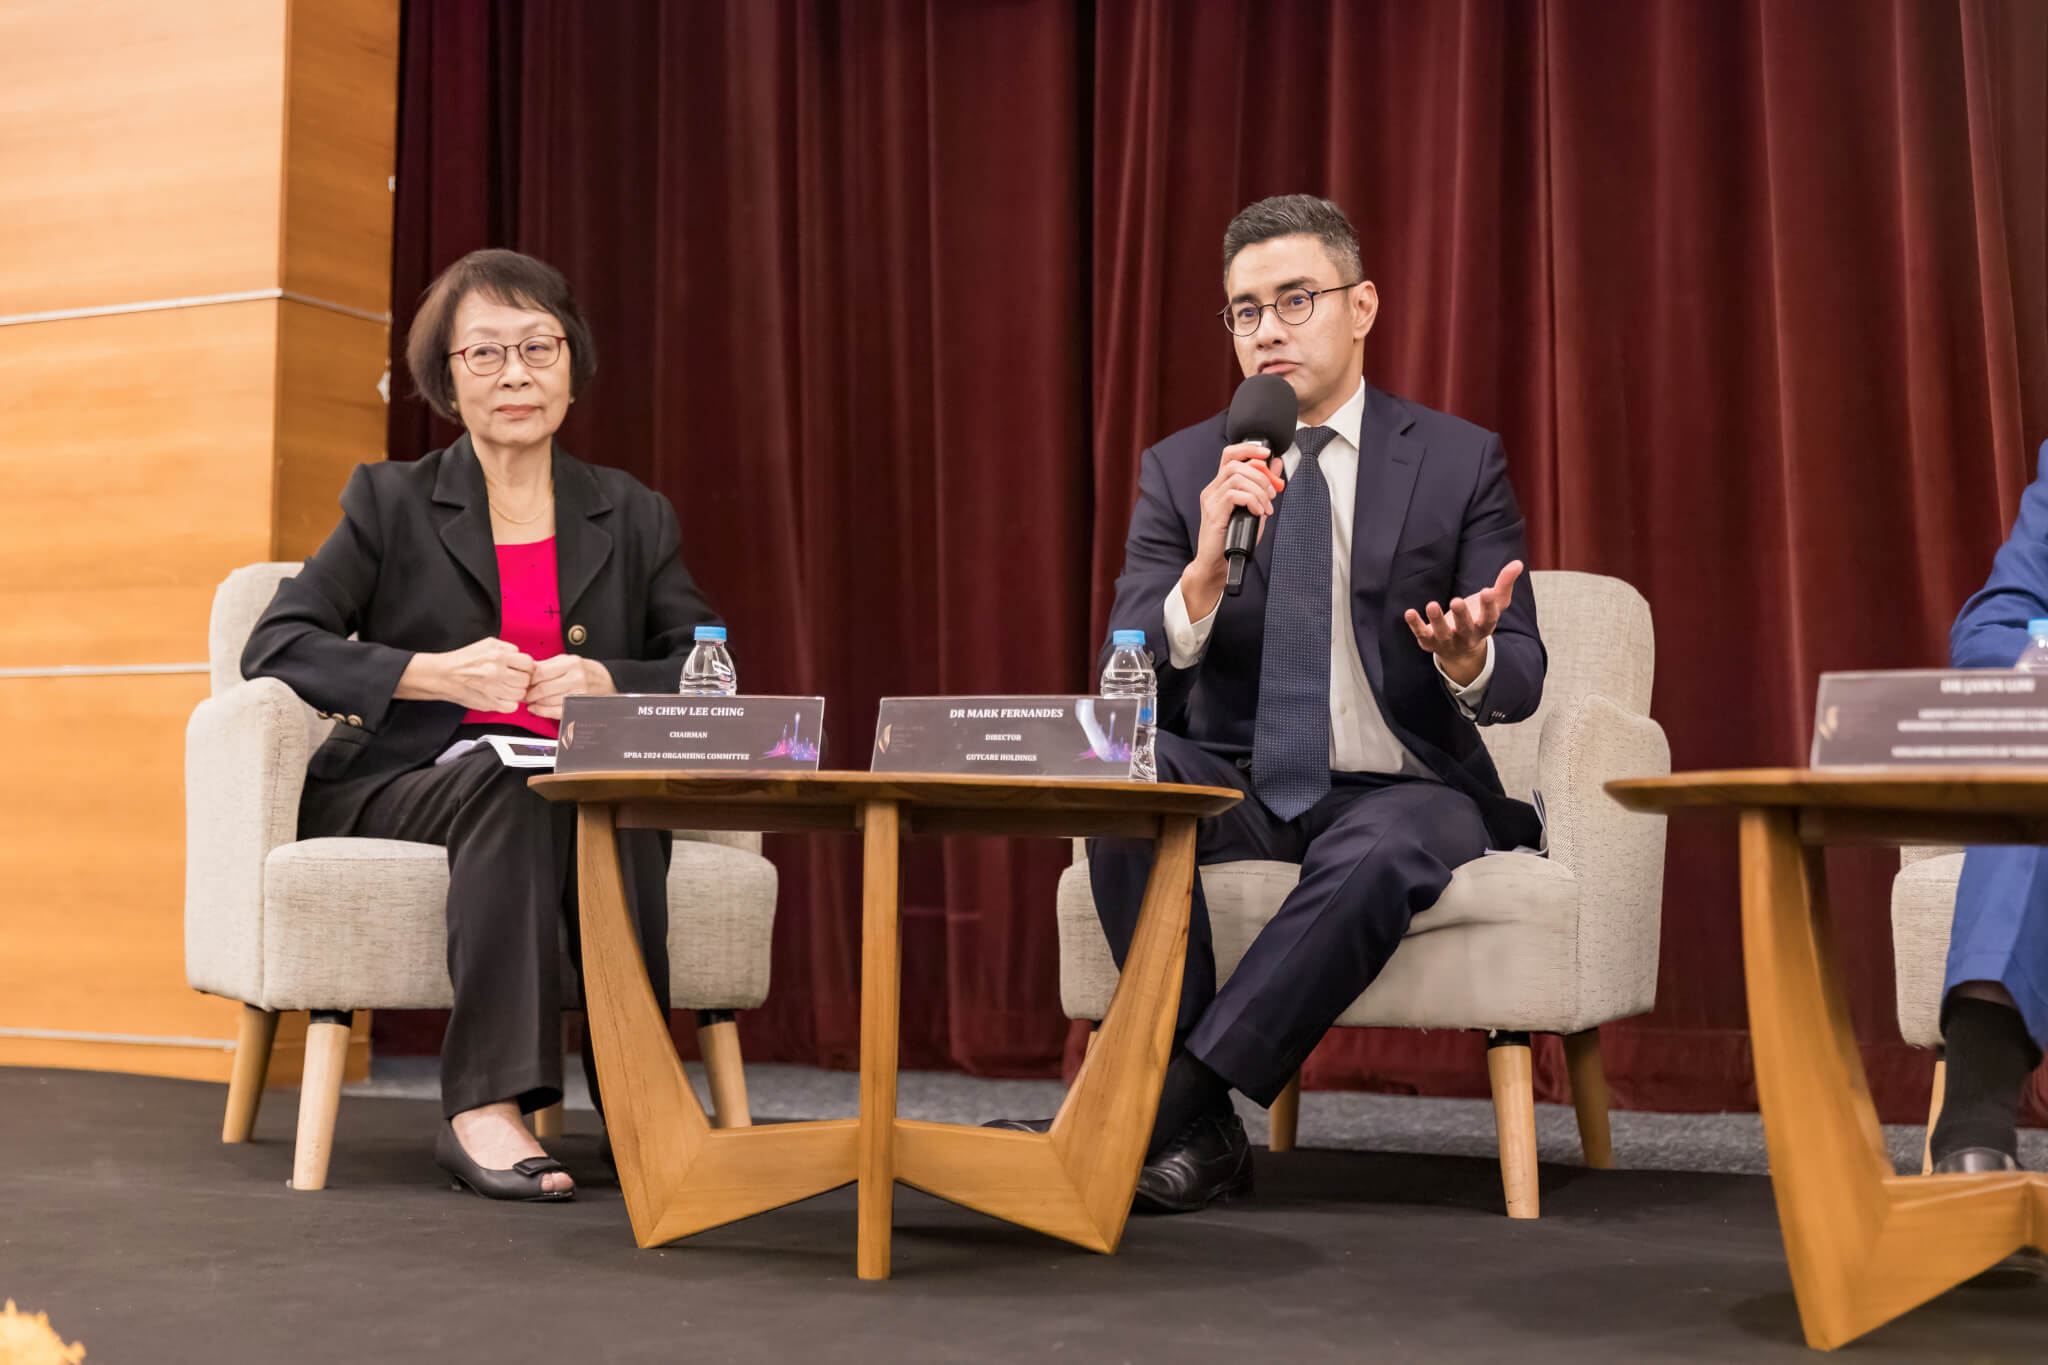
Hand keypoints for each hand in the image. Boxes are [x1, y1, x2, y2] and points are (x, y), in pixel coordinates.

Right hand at [401, 637, 534, 711]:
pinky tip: (502, 697)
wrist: (443, 676)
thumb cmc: (463, 660)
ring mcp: (494, 689)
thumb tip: (521, 656)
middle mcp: (497, 672)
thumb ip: (507, 648)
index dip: (526, 666)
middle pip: (526, 679)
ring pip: (521, 694)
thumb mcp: (487, 644)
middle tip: (513, 678)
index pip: (528, 663)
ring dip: (516, 691)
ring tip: (506, 687)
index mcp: (498, 655)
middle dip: (522, 679)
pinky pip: (512, 707)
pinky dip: (509, 703)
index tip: (521, 668)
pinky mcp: (490, 703)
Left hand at [523, 654, 613, 719]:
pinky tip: (536, 708)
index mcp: (572, 663)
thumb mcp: (568, 661)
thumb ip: (547, 665)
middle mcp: (576, 678)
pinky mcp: (579, 707)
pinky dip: (542, 711)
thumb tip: (526, 670)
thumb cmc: (585, 671)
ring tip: (530, 700)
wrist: (608, 681)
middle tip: (523, 694)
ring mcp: (579, 694)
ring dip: (534, 703)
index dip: (528, 679)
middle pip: (543, 688)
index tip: (523, 682)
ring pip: (548, 701)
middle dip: (529, 693)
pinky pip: (555, 712)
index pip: (541, 673)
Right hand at [1184, 441, 1286, 616]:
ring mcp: (1211, 500)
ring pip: (1236, 477)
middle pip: (1235, 464)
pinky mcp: (1213, 513)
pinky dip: (1252, 500)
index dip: (1249, 448)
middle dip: (1261, 475)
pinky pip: (1234, 494)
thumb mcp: (1255, 508)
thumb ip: (1264, 487)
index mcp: (1220, 486)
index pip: (1230, 454)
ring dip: (1258, 489)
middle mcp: (1212, 490)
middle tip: (1273, 493)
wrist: (1217, 565)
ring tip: (1266, 506)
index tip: (1268, 453)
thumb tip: (1276, 465)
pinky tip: (1258, 512)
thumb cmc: (1234, 539)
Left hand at [1404, 560, 1522, 686]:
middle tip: (1457, 601)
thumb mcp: (1495, 603)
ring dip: (1437, 620)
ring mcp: (1447, 641)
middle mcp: (1466, 636)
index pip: (1489, 618)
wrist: (1461, 651)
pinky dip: (1416, 625)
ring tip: (1431, 605)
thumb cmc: (1479, 620)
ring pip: (1442, 633)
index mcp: (1484, 626)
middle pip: (1465, 628)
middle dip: (1461, 616)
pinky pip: (1422, 635)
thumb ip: (1504, 584)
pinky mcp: (1430, 642)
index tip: (1487, 591)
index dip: (1488, 606)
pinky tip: (1409, 612)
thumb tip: (1518, 563)